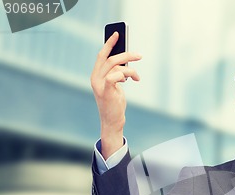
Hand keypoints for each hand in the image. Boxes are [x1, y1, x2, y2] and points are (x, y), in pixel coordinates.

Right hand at [90, 31, 141, 158]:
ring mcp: (99, 84)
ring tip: (137, 77)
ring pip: (116, 67)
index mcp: (96, 74)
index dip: (109, 43)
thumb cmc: (115, 102)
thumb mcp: (116, 85)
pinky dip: (125, 75)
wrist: (112, 120)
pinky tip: (131, 80)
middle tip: (139, 56)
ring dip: (131, 70)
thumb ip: (117, 73)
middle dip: (126, 55)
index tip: (118, 34)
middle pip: (111, 58)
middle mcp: (95, 77)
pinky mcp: (105, 91)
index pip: (101, 55)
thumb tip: (127, 61)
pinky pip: (115, 76)